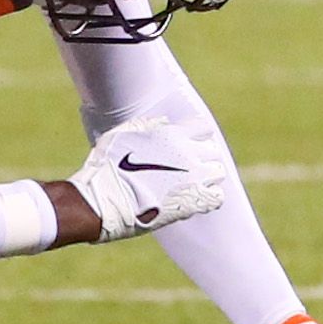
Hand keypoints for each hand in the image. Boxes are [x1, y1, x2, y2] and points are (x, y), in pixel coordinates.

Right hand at [64, 116, 241, 241]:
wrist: (104, 200)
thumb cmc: (107, 166)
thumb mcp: (122, 134)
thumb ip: (147, 126)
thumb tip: (165, 122)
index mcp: (171, 135)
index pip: (202, 127)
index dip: (196, 135)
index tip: (188, 143)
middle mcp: (187, 153)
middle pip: (212, 149)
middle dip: (203, 156)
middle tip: (189, 166)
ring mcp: (193, 178)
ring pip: (218, 172)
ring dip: (208, 176)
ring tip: (193, 183)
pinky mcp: (194, 202)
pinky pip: (217, 196)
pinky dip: (210, 196)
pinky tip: (197, 198)